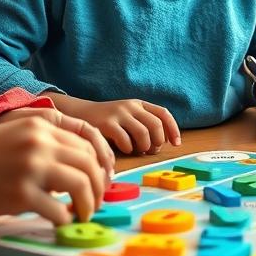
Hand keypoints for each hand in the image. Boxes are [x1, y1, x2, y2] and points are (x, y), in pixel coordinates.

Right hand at [0, 113, 111, 224]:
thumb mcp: (21, 130)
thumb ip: (50, 139)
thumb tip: (84, 163)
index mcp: (43, 125)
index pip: (89, 142)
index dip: (101, 163)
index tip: (104, 178)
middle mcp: (41, 143)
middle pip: (89, 164)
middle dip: (99, 186)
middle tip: (97, 201)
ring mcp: (32, 168)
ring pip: (81, 185)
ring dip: (89, 203)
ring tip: (84, 214)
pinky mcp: (22, 194)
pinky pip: (58, 210)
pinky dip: (65, 219)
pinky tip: (61, 221)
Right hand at [43, 92, 180, 154]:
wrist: (80, 113)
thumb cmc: (108, 121)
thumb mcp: (128, 117)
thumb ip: (143, 125)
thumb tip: (160, 144)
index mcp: (139, 104)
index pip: (163, 113)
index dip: (173, 129)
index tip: (176, 144)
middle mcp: (131, 106)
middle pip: (156, 125)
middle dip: (158, 141)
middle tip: (151, 150)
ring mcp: (119, 114)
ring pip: (144, 133)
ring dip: (145, 147)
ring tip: (139, 151)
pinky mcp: (107, 124)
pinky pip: (125, 140)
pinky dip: (129, 149)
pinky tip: (125, 150)